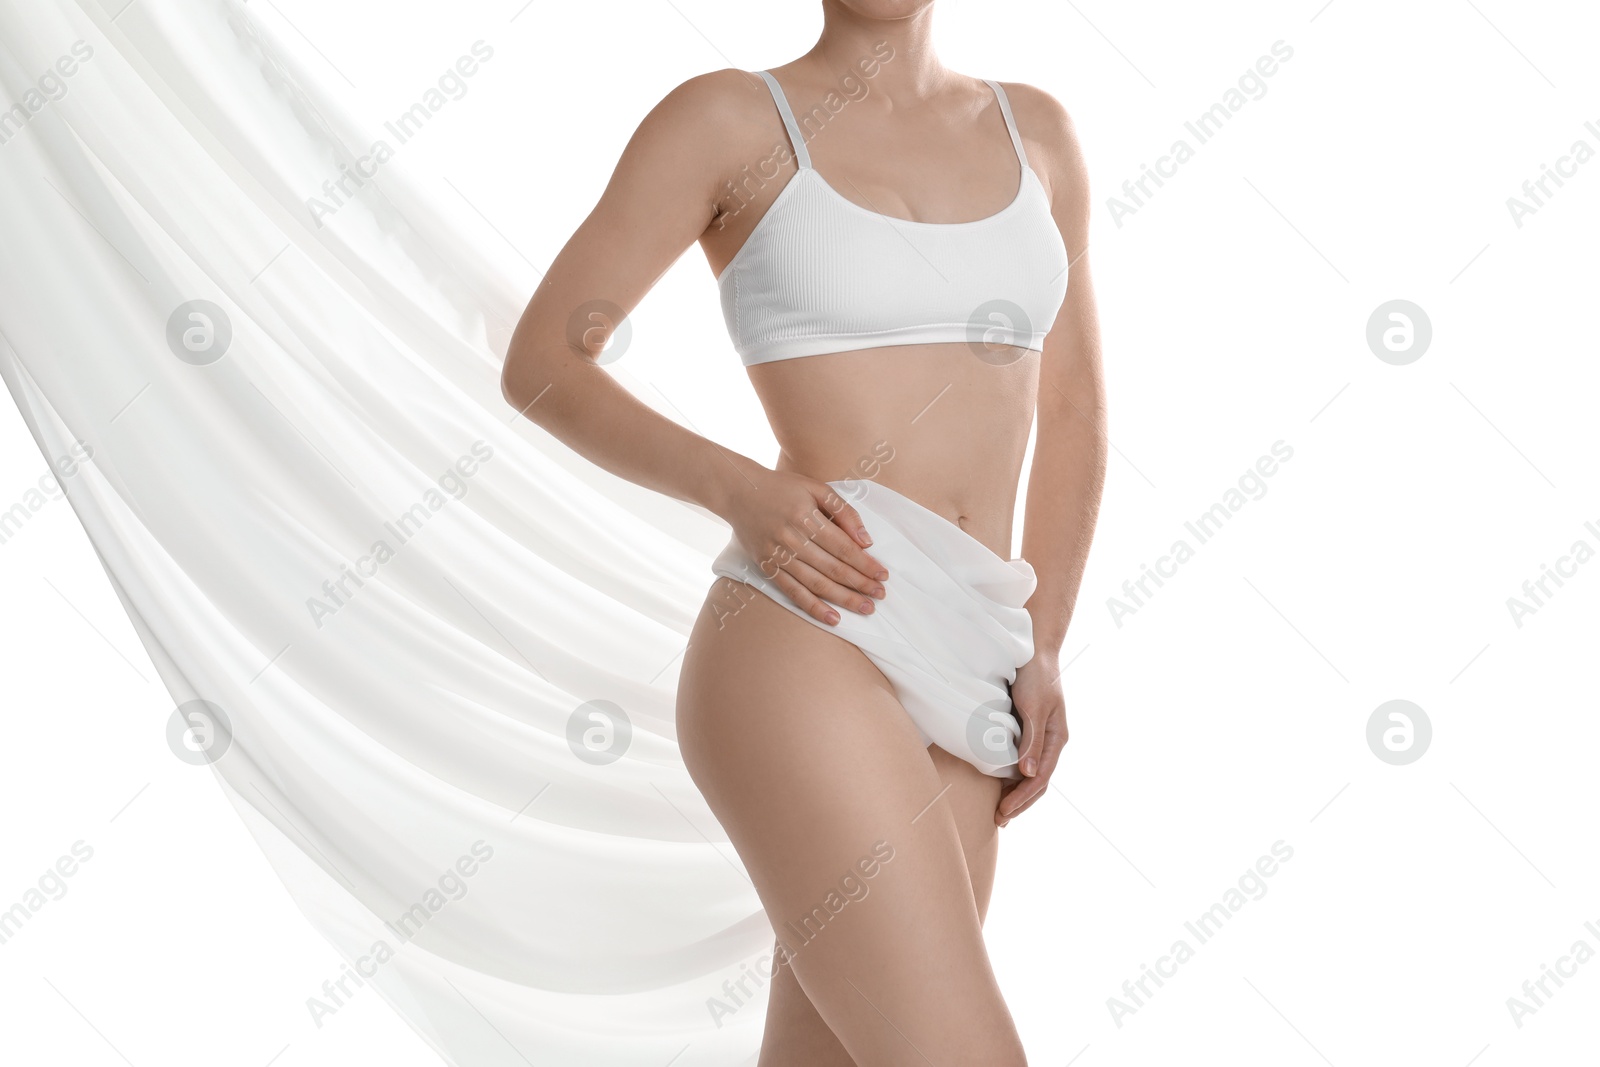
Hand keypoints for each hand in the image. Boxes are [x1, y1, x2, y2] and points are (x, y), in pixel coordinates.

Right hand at [720, 469, 888, 624]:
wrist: (739, 491)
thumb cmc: (782, 487)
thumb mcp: (816, 487)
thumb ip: (843, 511)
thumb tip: (866, 541)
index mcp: (806, 517)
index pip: (843, 547)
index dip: (865, 563)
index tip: (883, 575)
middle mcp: (792, 539)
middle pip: (833, 569)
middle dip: (860, 584)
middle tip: (880, 595)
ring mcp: (778, 556)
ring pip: (816, 584)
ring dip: (844, 599)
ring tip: (865, 608)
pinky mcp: (767, 568)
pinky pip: (793, 593)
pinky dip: (813, 608)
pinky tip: (833, 618)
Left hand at [996, 652, 1067, 825]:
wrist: (1034, 649)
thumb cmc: (1036, 675)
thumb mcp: (1033, 706)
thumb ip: (1031, 739)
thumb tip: (1027, 773)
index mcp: (1056, 738)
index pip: (1040, 778)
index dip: (1022, 798)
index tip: (1003, 812)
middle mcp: (1050, 741)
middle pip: (1037, 782)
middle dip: (1019, 802)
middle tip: (999, 819)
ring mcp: (1039, 736)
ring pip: (1029, 773)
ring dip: (1015, 793)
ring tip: (1000, 810)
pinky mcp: (1027, 729)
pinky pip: (1021, 759)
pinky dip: (1011, 776)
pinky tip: (999, 783)